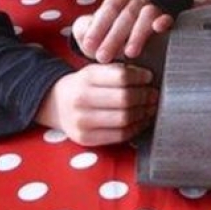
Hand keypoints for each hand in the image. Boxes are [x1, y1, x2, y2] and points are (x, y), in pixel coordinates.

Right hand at [35, 64, 157, 145]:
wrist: (56, 104)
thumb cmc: (84, 85)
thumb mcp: (96, 70)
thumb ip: (119, 71)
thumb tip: (147, 77)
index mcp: (87, 77)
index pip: (121, 76)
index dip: (139, 77)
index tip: (148, 77)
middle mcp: (82, 99)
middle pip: (125, 99)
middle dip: (145, 96)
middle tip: (154, 94)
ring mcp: (83, 121)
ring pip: (124, 118)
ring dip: (143, 113)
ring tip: (150, 107)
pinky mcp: (86, 139)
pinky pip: (119, 135)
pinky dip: (135, 127)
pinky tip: (141, 120)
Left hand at [72, 0, 172, 63]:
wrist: (120, 43)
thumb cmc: (104, 36)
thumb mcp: (87, 30)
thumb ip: (84, 30)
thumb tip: (88, 38)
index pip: (109, 8)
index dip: (99, 27)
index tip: (89, 45)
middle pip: (126, 15)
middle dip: (114, 38)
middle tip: (103, 57)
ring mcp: (151, 8)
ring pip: (147, 15)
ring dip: (137, 35)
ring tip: (129, 53)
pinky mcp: (163, 20)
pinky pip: (166, 17)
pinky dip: (163, 21)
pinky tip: (158, 28)